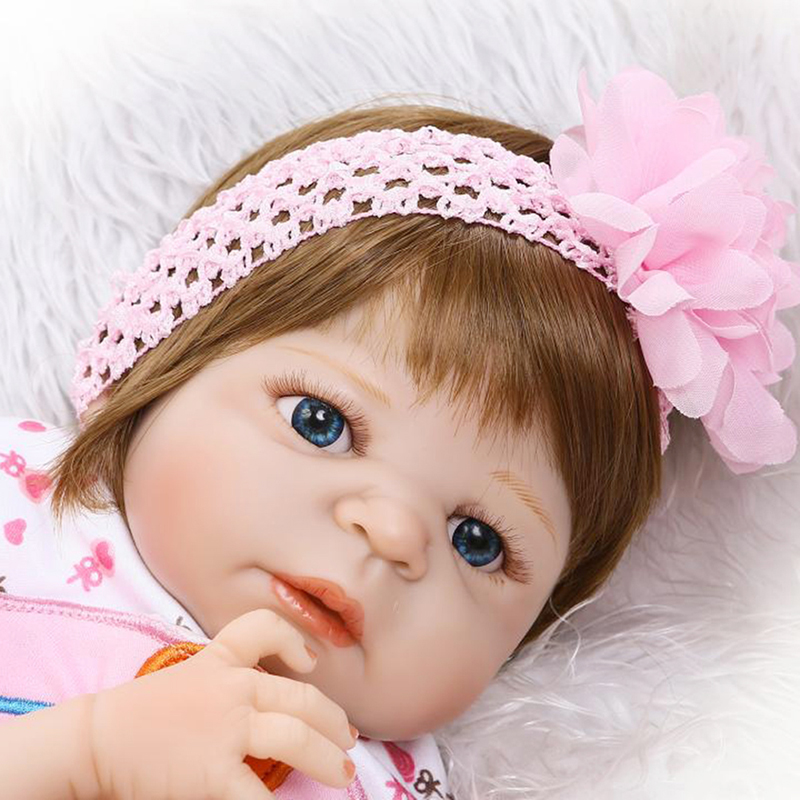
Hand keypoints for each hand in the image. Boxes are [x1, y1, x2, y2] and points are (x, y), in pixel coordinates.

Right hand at [84, 608, 356, 799]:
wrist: (96, 741)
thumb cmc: (139, 714)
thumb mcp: (189, 679)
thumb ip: (228, 682)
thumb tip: (270, 708)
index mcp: (222, 660)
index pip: (265, 628)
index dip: (295, 641)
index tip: (310, 663)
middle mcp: (233, 687)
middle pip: (301, 698)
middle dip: (333, 721)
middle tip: (348, 739)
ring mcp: (228, 728)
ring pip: (298, 738)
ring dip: (328, 759)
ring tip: (344, 773)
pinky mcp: (216, 773)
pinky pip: (262, 794)